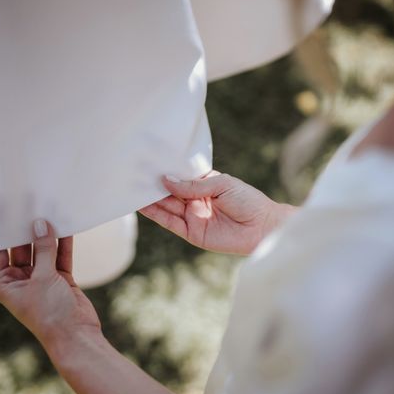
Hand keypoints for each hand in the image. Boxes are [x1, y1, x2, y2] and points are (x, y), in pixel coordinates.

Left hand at [0, 220, 100, 346]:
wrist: (76, 335)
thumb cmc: (50, 312)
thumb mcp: (43, 278)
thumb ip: (43, 250)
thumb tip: (40, 224)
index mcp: (5, 283)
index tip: (0, 209)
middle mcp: (21, 280)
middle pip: (20, 249)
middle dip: (25, 229)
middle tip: (27, 205)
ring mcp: (42, 279)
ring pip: (42, 251)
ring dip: (46, 235)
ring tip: (48, 210)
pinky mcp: (61, 279)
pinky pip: (60, 256)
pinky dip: (63, 244)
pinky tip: (66, 226)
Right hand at [139, 172, 296, 254]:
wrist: (263, 227)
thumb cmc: (248, 201)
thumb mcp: (222, 185)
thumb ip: (193, 185)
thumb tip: (165, 179)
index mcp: (204, 184)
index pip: (180, 176)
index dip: (165, 169)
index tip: (147, 160)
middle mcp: (195, 199)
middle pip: (169, 191)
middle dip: (152, 183)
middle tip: (131, 174)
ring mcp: (192, 216)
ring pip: (166, 206)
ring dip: (149, 198)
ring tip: (130, 188)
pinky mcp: (192, 233)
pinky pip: (170, 222)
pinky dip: (156, 214)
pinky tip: (142, 205)